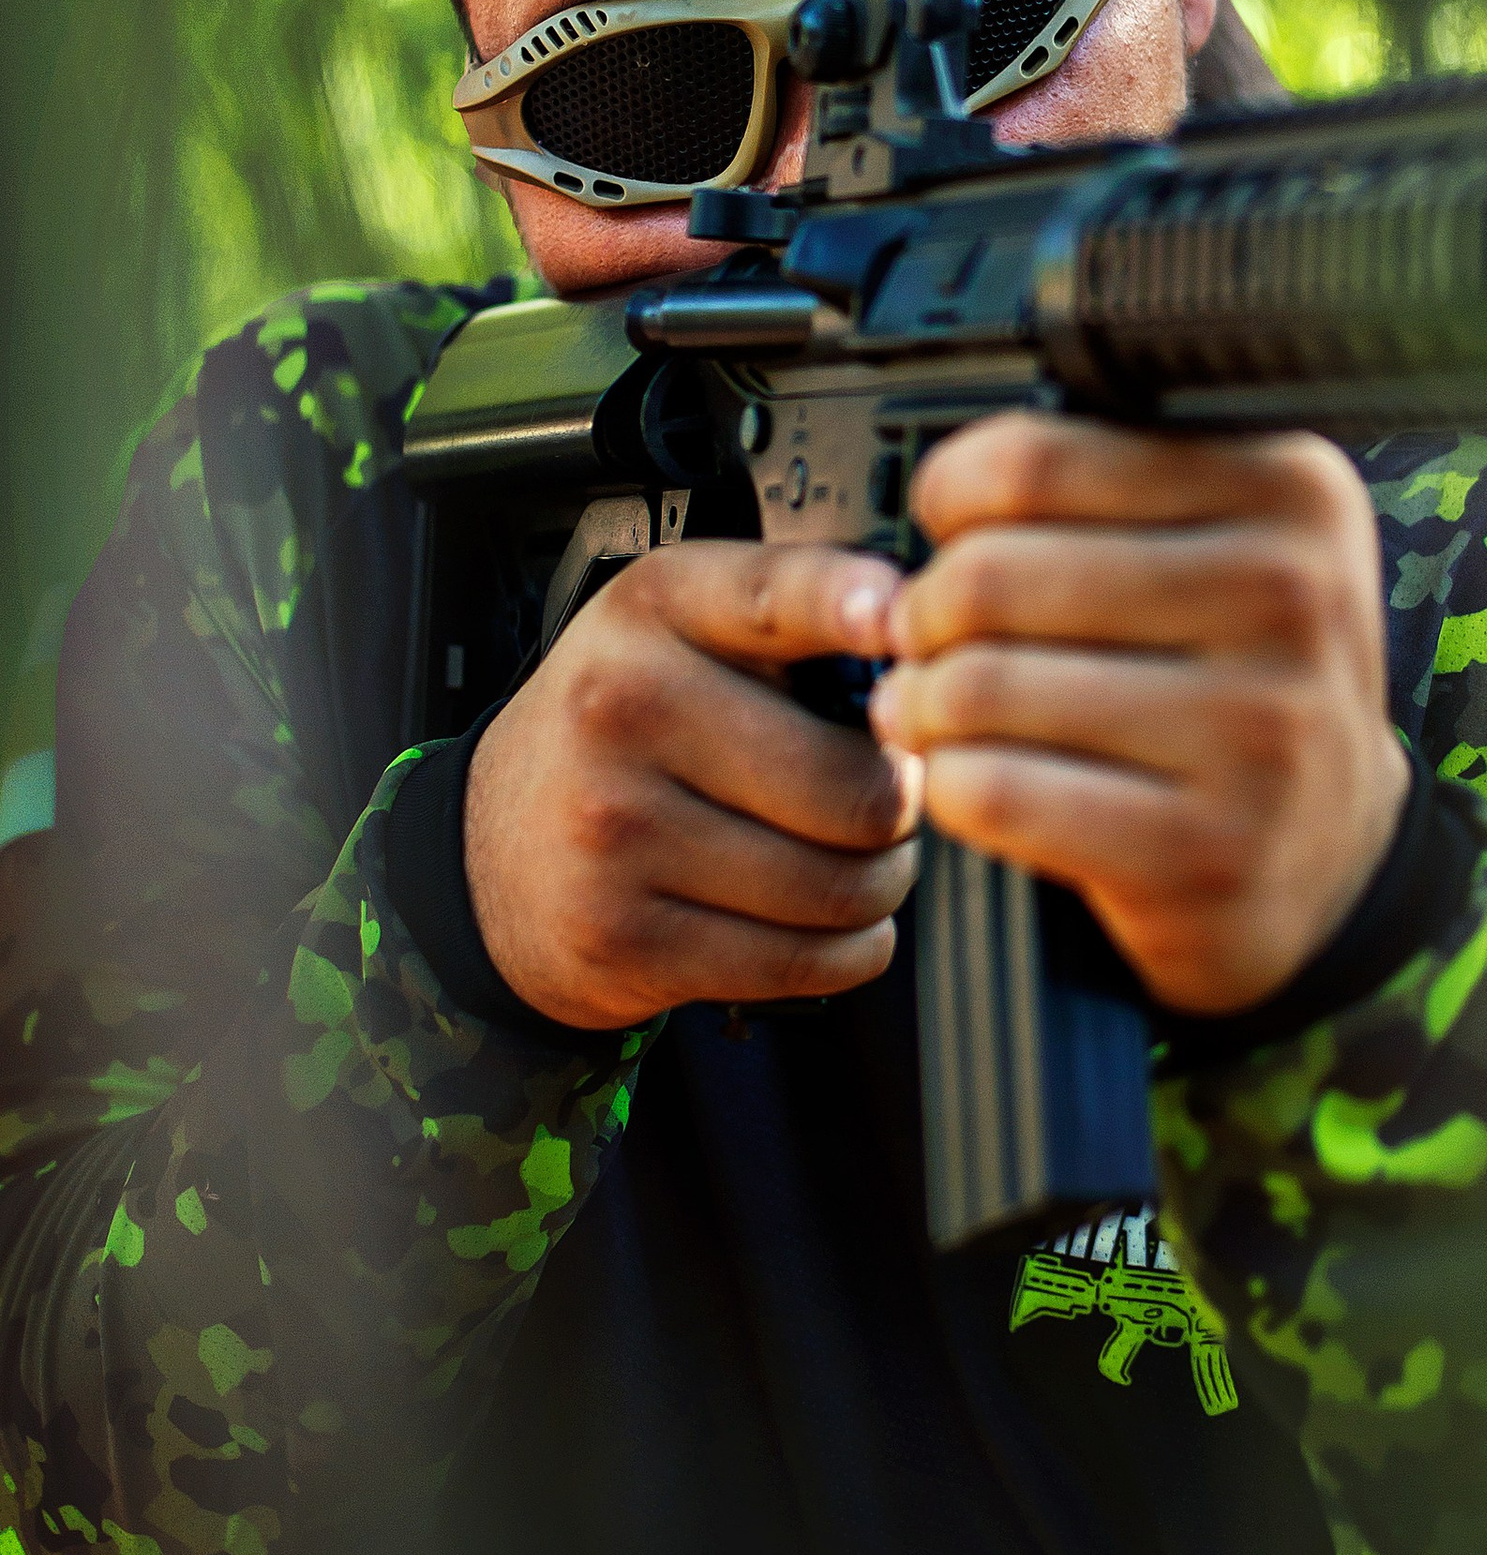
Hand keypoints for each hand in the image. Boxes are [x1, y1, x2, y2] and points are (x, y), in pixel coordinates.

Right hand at [464, 546, 921, 1029]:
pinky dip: (851, 949)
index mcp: (656, 608)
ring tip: (857, 860)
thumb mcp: (684, 630)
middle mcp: (625, 707)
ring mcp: (618, 830)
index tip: (903, 622)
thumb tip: (928, 656)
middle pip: (857, 788)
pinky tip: (826, 920)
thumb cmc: (627, 731)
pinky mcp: (627, 939)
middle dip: (904, 806)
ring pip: (844, 886)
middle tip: (890, 801)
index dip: (853, 606)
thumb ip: (799, 618)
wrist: (490, 856)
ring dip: (884, 884)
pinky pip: (809, 960)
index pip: (775, 594)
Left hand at [866, 416, 1411, 1018]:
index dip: (955, 497)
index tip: (953, 535)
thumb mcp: (1218, 540)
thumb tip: (936, 501)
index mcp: (1290, 489)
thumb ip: (1095, 487)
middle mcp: (1290, 598)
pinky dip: (950, 785)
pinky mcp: (1205, 847)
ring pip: (983, 687)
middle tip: (927, 638)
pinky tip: (967, 778)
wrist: (1329, 845)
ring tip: (933, 710)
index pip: (1038, 459)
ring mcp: (1257, 731)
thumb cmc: (1232, 674)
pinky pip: (999, 793)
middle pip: (993, 575)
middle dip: (925, 611)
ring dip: (923, 704)